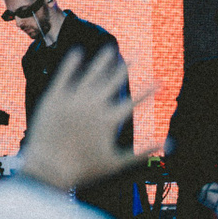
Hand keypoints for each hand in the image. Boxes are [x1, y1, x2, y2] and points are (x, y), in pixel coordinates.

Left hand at [17, 48, 150, 192]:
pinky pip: (63, 76)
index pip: (133, 101)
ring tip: (111, 49)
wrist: (47, 169)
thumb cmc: (82, 170)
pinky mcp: (53, 98)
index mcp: (108, 120)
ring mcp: (72, 100)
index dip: (148, 91)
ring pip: (90, 74)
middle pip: (112, 82)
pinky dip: (71, 64)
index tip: (160, 81)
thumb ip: (143, 153)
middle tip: (137, 54)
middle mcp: (92, 105)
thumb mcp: (116, 164)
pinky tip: (77, 52)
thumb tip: (170, 145)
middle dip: (126, 67)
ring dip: (102, 61)